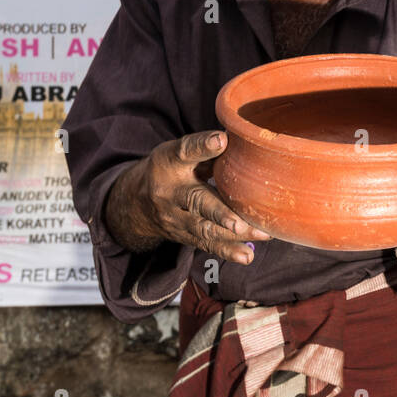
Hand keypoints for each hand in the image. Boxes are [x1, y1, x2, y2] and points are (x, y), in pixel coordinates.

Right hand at [117, 129, 271, 264]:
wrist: (134, 203)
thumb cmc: (169, 170)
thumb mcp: (178, 154)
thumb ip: (206, 151)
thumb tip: (242, 141)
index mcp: (170, 162)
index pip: (185, 152)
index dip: (202, 146)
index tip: (221, 140)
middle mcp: (170, 192)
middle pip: (196, 200)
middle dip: (220, 212)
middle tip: (240, 221)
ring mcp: (175, 217)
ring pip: (205, 227)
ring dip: (234, 234)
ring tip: (262, 235)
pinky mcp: (183, 235)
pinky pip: (205, 244)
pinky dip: (227, 251)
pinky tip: (247, 255)